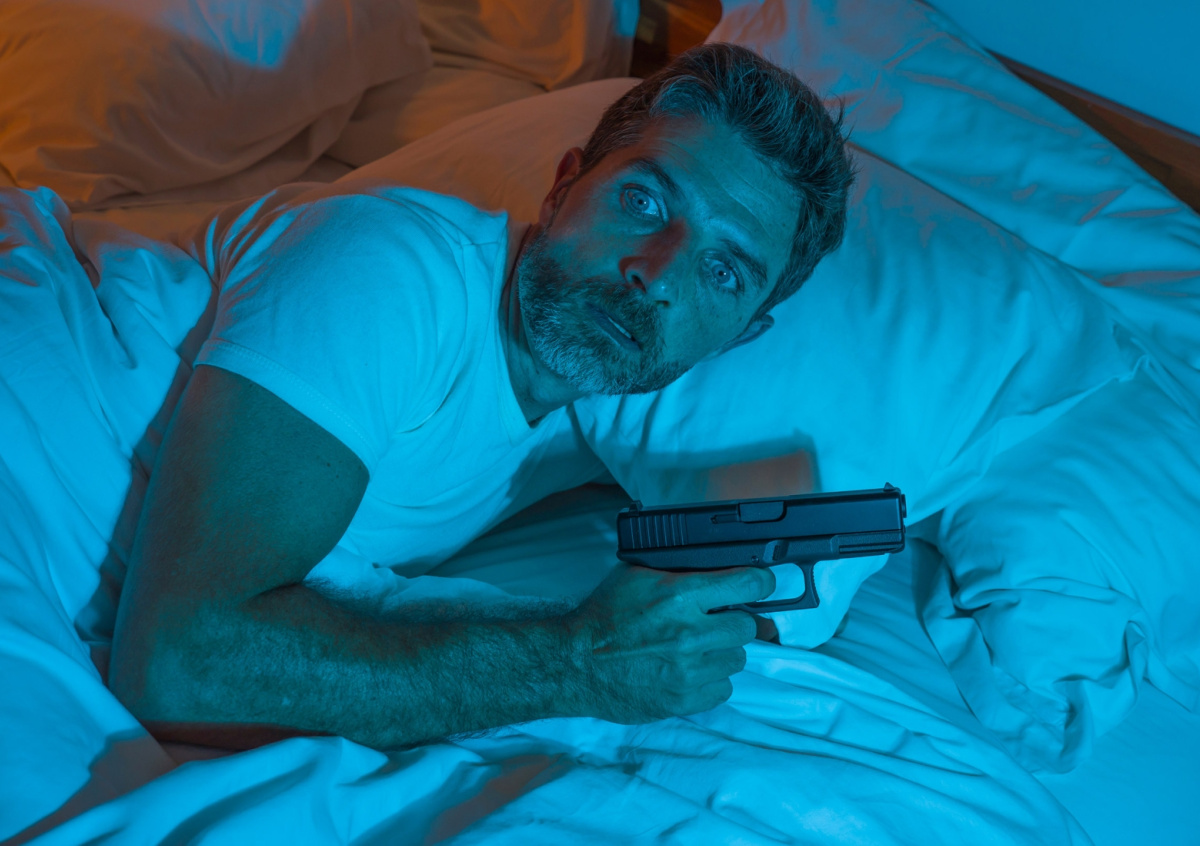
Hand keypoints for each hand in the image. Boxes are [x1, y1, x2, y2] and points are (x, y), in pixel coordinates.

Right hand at [564, 563, 775, 723]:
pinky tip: (689, 671)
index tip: (761, 585)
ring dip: (721, 653)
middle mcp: (689, 633)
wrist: (574, 663)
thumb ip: (679, 570)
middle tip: (714, 622)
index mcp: (679, 594)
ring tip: (695, 649)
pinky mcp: (683, 699)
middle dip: (733, 622)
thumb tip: (720, 568)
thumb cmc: (603, 616)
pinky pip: (723, 689)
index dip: (761, 583)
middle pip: (747, 627)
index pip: (748, 584)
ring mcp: (688, 670)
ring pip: (737, 659)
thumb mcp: (637, 575)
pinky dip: (711, 681)